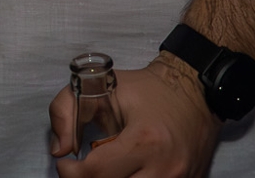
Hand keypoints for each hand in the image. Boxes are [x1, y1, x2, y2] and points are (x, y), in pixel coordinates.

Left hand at [49, 54, 219, 177]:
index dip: (71, 172)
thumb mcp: (99, 86)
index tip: (65, 163)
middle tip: (78, 170)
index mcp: (144, 140)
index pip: (97, 173)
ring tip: (101, 171)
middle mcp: (166, 168)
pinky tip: (122, 173)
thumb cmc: (147, 90)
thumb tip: (58, 150)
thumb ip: (65, 112)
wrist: (196, 93)